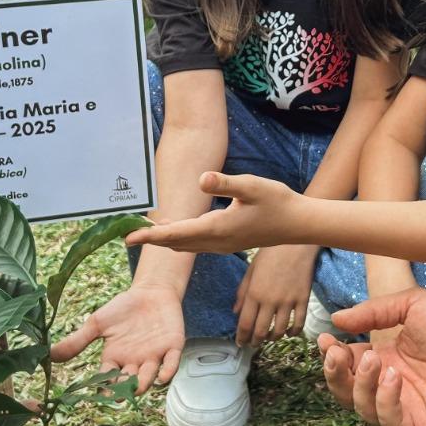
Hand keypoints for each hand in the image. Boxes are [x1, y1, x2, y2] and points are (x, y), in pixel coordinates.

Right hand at [51, 284, 185, 391]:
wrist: (150, 291)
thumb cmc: (123, 309)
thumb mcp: (97, 323)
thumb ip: (77, 340)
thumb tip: (49, 355)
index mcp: (115, 359)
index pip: (107, 378)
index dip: (104, 387)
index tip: (99, 394)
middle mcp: (134, 363)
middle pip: (128, 381)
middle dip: (124, 390)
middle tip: (119, 396)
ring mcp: (154, 356)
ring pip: (149, 376)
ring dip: (144, 383)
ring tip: (138, 388)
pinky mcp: (172, 347)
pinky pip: (171, 363)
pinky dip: (167, 371)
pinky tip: (162, 377)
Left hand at [125, 172, 303, 253]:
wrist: (298, 224)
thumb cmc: (277, 202)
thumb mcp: (252, 186)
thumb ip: (226, 183)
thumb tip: (201, 179)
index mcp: (217, 229)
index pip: (176, 234)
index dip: (150, 235)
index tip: (128, 238)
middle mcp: (216, 242)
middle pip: (175, 243)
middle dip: (152, 240)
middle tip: (126, 236)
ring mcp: (222, 245)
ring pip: (185, 246)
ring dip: (165, 241)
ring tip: (144, 234)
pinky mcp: (228, 243)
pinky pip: (195, 245)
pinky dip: (179, 240)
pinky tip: (174, 232)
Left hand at [235, 244, 318, 345]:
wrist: (295, 243)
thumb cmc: (270, 253)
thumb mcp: (251, 270)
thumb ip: (242, 292)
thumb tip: (235, 312)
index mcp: (254, 293)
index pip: (245, 323)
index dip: (241, 337)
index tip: (240, 343)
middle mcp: (270, 300)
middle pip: (261, 331)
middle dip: (255, 341)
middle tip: (253, 344)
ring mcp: (288, 301)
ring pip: (280, 331)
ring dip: (273, 338)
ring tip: (269, 338)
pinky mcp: (303, 299)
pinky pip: (298, 323)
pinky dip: (293, 332)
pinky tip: (288, 333)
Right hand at [318, 288, 425, 425]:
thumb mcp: (410, 305)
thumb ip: (373, 312)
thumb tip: (336, 320)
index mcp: (387, 361)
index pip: (348, 366)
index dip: (332, 356)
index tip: (325, 340)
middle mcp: (392, 387)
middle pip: (347, 392)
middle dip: (335, 374)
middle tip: (337, 354)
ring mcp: (406, 409)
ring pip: (363, 409)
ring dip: (361, 385)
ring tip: (374, 360)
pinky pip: (390, 422)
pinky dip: (385, 401)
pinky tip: (393, 378)